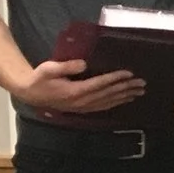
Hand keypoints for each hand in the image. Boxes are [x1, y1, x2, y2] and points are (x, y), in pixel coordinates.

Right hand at [14, 58, 144, 114]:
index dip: (115, 78)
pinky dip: (116, 103)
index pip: (100, 84)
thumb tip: (84, 63)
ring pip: (108, 102)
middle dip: (126, 88)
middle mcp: (82, 101)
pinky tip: (126, 99)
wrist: (31, 93)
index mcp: (75, 91)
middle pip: (108, 94)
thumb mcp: (48, 69)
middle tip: (142, 82)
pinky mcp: (83, 109)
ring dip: (125, 96)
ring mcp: (83, 107)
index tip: (129, 73)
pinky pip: (103, 107)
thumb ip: (66, 67)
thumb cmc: (40, 78)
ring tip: (139, 91)